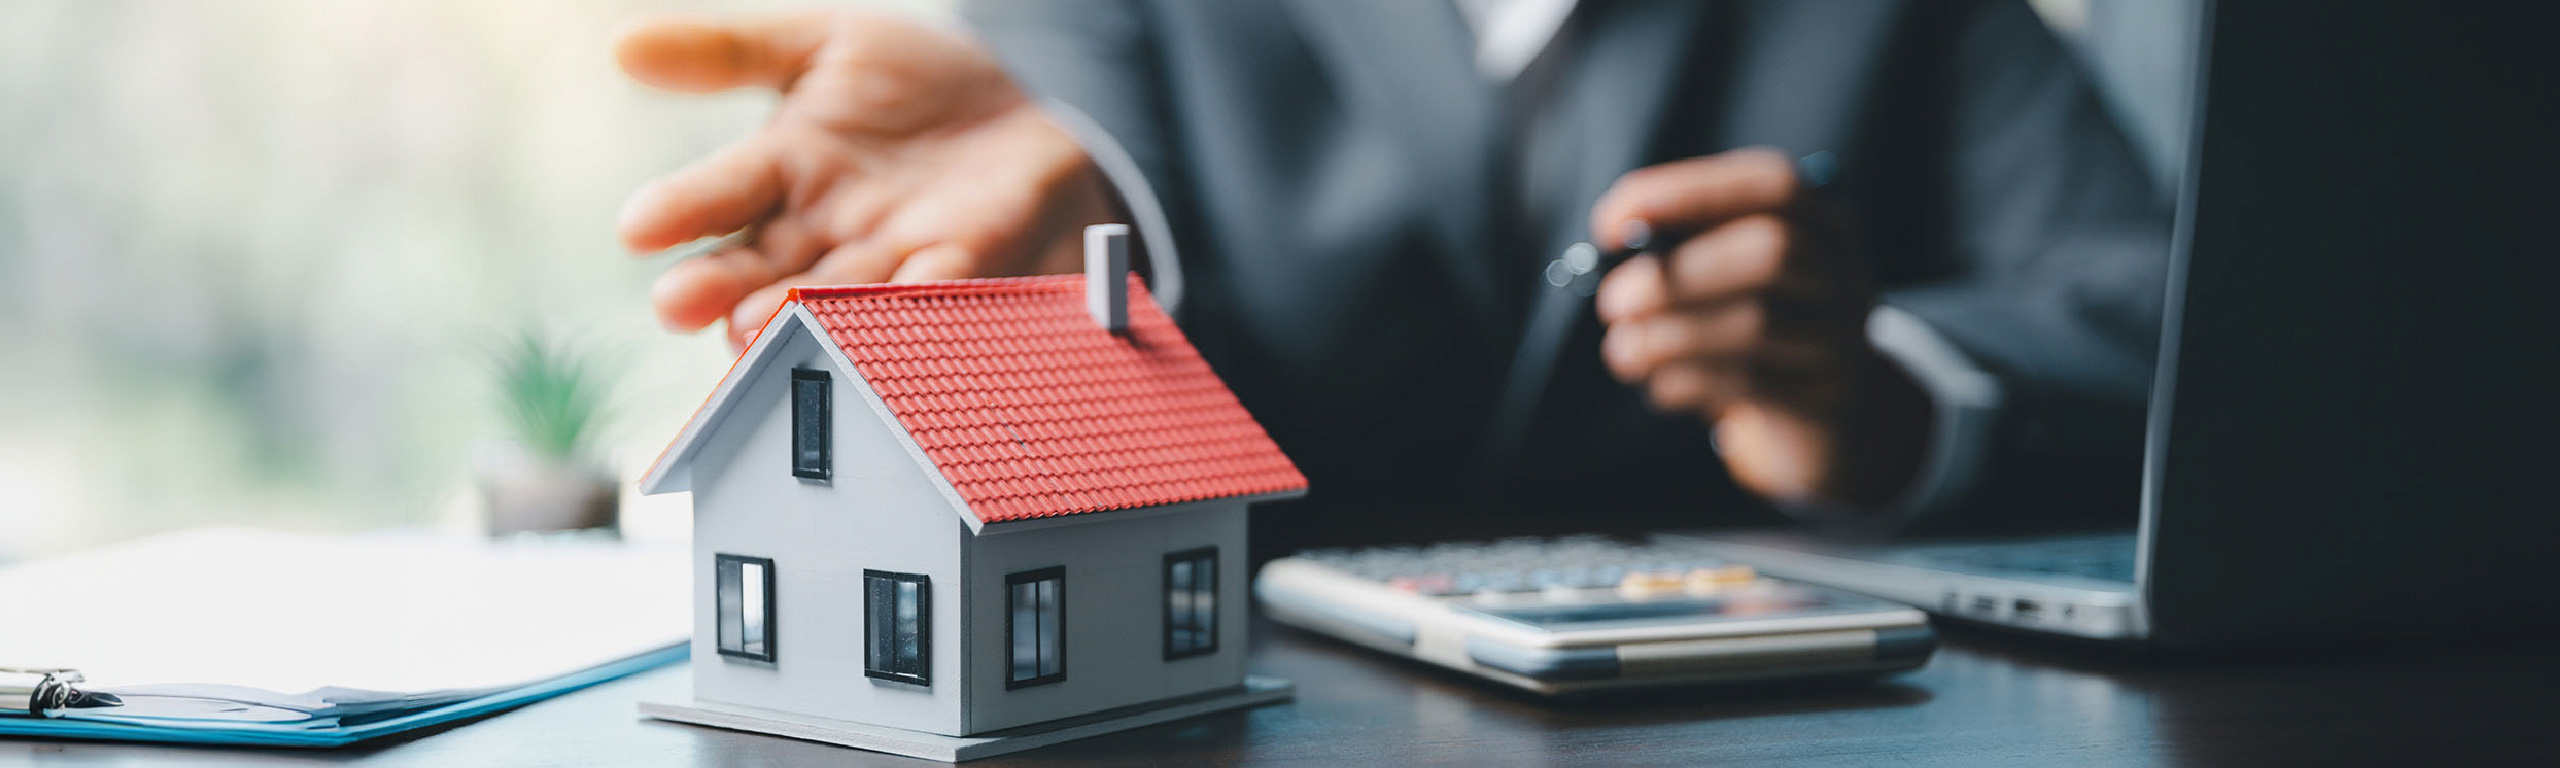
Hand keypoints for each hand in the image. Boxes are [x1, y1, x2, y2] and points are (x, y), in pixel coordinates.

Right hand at [615, 12, 1120, 347]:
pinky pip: (934, 293)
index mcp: (784, 175)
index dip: (680, 210)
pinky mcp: (960, 272)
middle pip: (762, 268)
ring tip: (758, 326)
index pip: (721, 195)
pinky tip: (886, 316)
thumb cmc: (916, 85)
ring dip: (798, 315)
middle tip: (678, 303)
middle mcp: (826, 233)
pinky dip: (910, 305)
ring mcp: (891, 259)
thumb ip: (730, 52)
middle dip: (720, 287)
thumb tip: (625, 48)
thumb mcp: (825, 45)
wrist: (1028, 107)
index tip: (637, 226)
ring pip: (834, 297)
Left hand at [1587, 148, 1932, 509]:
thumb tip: (1616, 236)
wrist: (1820, 410)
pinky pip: (1752, 384)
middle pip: (1772, 253)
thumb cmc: (1748, 319)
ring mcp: (1846, 337)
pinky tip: (1659, 384)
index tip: (1609, 224)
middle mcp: (1844, 271)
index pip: (1770, 183)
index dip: (1684, 193)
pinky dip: (1688, 381)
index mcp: (1820, 220)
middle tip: (1612, 302)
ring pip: (1757, 324)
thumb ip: (1683, 245)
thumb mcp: (1726, 273)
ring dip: (1669, 336)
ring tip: (1622, 350)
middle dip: (1677, 274)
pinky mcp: (1830, 397)